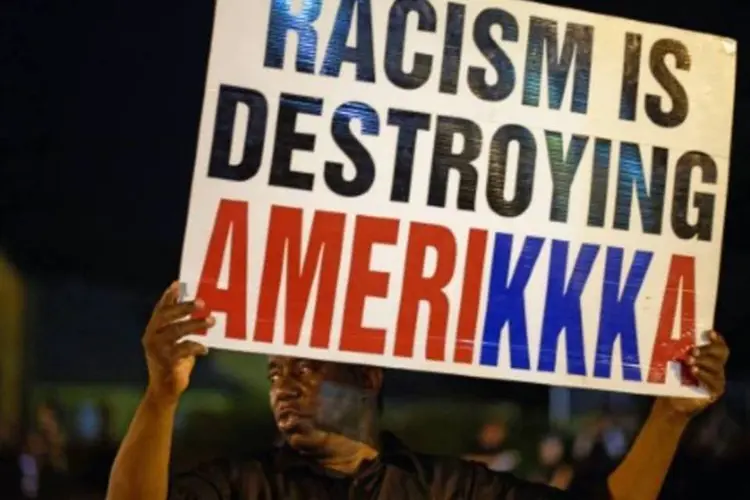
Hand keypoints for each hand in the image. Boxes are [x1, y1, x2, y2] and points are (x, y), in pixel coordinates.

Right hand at [142, 282, 213, 402]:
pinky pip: (182, 350)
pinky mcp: (165, 362)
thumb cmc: (174, 363)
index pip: (160, 309)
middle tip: (201, 303)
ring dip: (195, 324)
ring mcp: (157, 350)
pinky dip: (195, 347)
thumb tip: (196, 308)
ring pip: (176, 331)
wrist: (165, 391)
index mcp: (153, 330)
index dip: (168, 296)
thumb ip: (181, 327)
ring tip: (212, 320)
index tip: (177, 284)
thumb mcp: (177, 342)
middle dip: (184, 307)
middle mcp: (151, 337)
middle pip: (166, 316)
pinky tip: (205, 349)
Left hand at [659, 330, 728, 416]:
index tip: (709, 333)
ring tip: (689, 361)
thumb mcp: (673, 364)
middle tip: (693, 350)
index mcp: (708, 358)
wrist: (671, 403)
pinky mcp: (715, 391)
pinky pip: (714, 382)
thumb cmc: (672, 380)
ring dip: (703, 362)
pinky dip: (704, 375)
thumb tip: (664, 337)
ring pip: (716, 367)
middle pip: (720, 354)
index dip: (716, 339)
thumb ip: (676, 352)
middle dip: (707, 349)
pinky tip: (694, 371)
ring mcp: (717, 379)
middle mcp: (715, 367)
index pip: (718, 346)